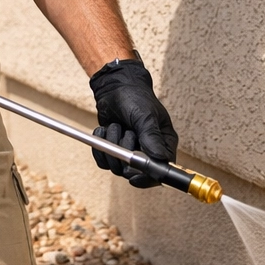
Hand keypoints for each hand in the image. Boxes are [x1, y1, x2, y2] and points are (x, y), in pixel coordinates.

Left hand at [89, 57, 177, 187]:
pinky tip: (103, 131)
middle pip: (136, 172)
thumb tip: (160, 158)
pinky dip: (100, 149)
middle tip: (125, 133)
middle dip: (125, 155)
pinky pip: (104, 161)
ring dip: (112, 147)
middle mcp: (149, 151)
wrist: (114, 87)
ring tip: (115, 126)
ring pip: (117, 167)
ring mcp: (131, 152)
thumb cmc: (135, 97)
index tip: (133, 176)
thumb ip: (151, 136)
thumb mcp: (145, 115)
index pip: (160, 170)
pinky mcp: (115, 151)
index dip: (147, 177)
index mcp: (164, 144)